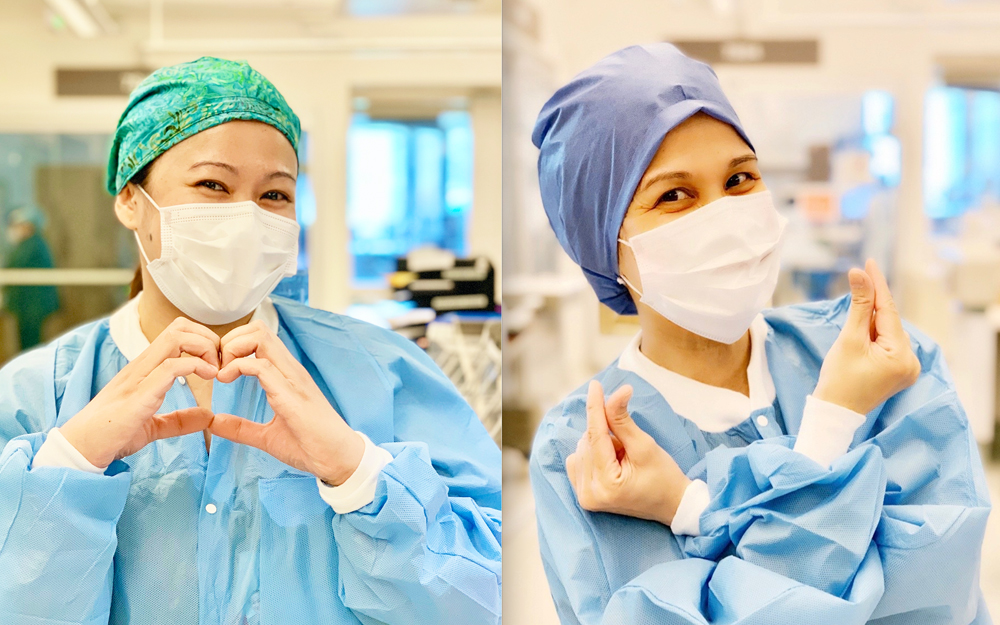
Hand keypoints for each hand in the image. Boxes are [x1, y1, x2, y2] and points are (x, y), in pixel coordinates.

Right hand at [60, 317, 220, 468]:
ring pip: (176, 337)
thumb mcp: (152, 425)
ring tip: (216, 371)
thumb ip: (179, 420)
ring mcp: (139, 377)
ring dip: (205, 348)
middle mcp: (141, 366)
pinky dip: (196, 366)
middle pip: (179, 327)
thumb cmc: (112, 435)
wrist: (82, 450)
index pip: (176, 333)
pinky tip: (209, 378)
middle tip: (220, 365)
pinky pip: (171, 366)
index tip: (218, 364)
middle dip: (208, 338)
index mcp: (144, 369)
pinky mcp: (139, 394)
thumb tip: (206, 416)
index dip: (204, 340)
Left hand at [208, 320, 364, 485]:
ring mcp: (292, 379)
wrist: (338, 460)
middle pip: (258, 329)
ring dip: (232, 350)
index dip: (233, 345)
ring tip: (222, 375)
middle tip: (219, 368)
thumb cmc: (310, 446)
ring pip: (259, 338)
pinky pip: (260, 365)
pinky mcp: (291, 394)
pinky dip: (237, 367)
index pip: (259, 338)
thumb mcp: (267, 436)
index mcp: (286, 376)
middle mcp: (290, 370)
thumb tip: (215, 423)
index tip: (220, 370)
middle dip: (230, 341)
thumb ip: (241, 428)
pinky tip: (226, 381)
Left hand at [565, 380, 690, 525]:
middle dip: (607, 435)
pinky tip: (610, 463)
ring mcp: (585, 498)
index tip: (595, 384)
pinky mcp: (584, 497)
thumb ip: (623, 419)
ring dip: (601, 445)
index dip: (596, 407)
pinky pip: (578, 460)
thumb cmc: (664, 476)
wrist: (672, 505)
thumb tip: (618, 391)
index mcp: (606, 484)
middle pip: (587, 442)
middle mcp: (589, 494)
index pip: (596, 436)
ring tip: (623, 460)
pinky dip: (593, 453)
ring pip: (582, 449)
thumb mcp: (645, 445)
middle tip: (629, 449)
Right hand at [814, 259, 920, 415]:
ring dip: (870, 324)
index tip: (869, 262)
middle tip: (855, 299)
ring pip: (887, 332)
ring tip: (851, 339)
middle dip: (871, 309)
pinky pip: (887, 344)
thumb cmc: (838, 378)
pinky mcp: (900, 371)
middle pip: (889, 322)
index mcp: (902, 355)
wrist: (835, 412)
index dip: (878, 285)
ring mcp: (908, 368)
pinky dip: (873, 336)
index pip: (889, 311)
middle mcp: (912, 361)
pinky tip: (860, 340)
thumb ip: (859, 305)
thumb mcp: (849, 339)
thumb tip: (859, 274)